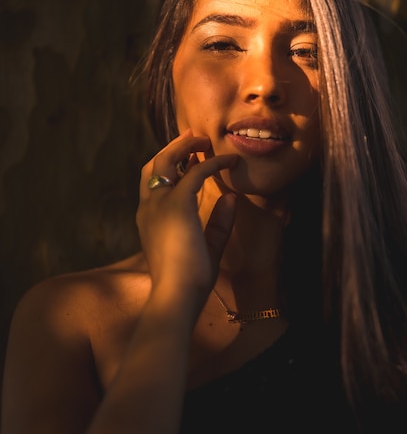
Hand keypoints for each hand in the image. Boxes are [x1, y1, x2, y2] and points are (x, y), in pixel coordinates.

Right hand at [137, 130, 236, 304]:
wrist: (177, 296)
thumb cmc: (188, 281)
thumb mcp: (207, 247)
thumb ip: (218, 222)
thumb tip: (231, 197)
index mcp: (149, 219)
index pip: (153, 183)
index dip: (169, 166)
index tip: (188, 158)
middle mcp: (149, 207)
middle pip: (154, 165)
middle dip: (173, 148)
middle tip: (192, 137)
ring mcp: (159, 203)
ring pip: (166, 160)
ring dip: (186, 146)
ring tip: (204, 140)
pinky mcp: (177, 203)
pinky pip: (196, 172)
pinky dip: (213, 162)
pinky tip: (228, 161)